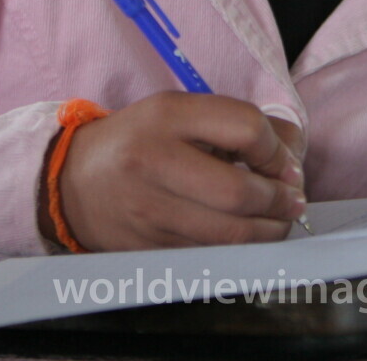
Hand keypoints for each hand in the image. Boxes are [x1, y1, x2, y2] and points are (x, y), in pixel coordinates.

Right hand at [48, 92, 306, 250]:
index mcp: (167, 116)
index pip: (245, 129)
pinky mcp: (147, 248)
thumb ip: (235, 123)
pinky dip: (238, 249)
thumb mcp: (180, 112)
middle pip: (239, 192)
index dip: (277, 150)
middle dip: (279, 201)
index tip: (285, 163)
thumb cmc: (139, 140)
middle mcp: (153, 161)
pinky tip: (247, 235)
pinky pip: (209, 254)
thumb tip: (292, 153)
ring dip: (268, 231)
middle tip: (293, 200)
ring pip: (228, 234)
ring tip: (279, 221)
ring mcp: (147, 210)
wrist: (73, 180)